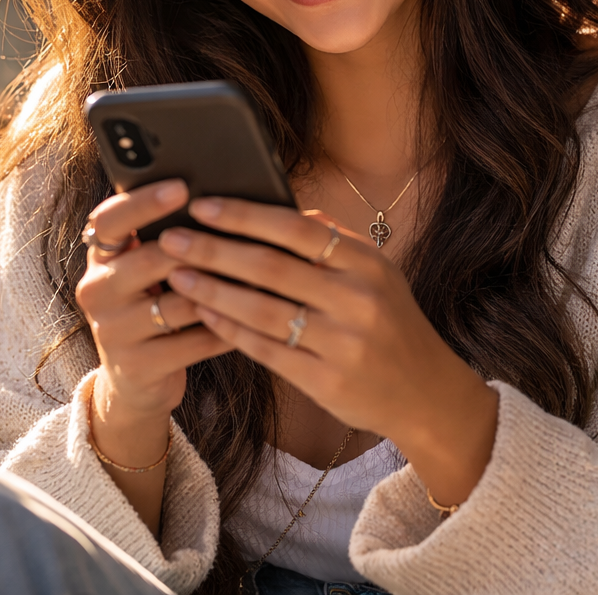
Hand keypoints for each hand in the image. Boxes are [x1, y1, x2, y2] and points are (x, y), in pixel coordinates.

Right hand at [75, 179, 232, 531]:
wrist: (136, 379)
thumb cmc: (156, 302)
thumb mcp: (148, 267)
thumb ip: (170, 233)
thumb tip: (223, 195)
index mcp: (100, 256)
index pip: (108, 219)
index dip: (144, 202)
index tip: (182, 186)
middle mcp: (96, 290)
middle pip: (151, 259)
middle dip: (201, 247)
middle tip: (244, 234)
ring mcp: (112, 332)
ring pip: (179, 302)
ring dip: (224, 290)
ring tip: (264, 275)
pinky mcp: (137, 367)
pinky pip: (194, 341)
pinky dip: (229, 327)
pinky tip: (257, 318)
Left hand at [159, 198, 498, 507]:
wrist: (426, 393)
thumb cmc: (391, 322)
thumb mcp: (378, 272)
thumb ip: (336, 241)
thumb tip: (290, 207)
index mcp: (367, 263)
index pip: (298, 228)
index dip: (246, 215)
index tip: (204, 204)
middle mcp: (357, 299)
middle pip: (271, 267)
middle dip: (214, 249)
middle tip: (171, 238)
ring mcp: (342, 343)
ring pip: (262, 310)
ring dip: (212, 290)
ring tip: (176, 274)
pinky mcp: (325, 381)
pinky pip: (266, 350)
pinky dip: (230, 330)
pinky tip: (203, 314)